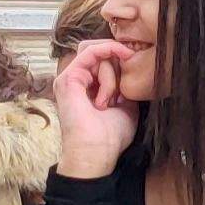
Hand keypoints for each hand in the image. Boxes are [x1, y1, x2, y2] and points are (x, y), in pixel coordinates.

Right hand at [51, 41, 137, 178]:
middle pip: (100, 52)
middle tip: (122, 90)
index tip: (136, 70)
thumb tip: (132, 68)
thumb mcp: (126, 106)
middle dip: (117, 63)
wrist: (96, 152)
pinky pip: (91, 53)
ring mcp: (70, 77)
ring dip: (112, 75)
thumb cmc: (110, 136)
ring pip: (98, 53)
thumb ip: (126, 86)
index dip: (121, 60)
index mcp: (89, 86)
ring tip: (109, 102)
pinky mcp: (68, 78)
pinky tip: (114, 84)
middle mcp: (78, 79)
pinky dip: (106, 62)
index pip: (105, 58)